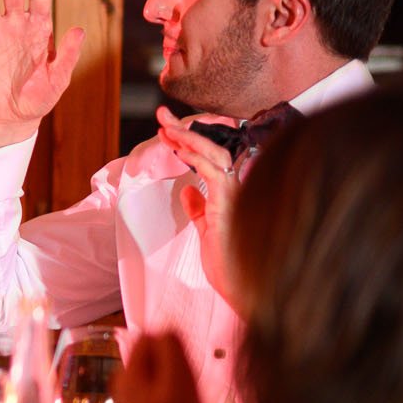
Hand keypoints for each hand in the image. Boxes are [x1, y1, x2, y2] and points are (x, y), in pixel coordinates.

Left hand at [114, 332, 209, 402]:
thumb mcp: (177, 387)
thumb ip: (170, 354)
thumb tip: (165, 327)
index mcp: (127, 374)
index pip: (150, 336)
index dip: (173, 347)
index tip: (184, 370)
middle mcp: (127, 380)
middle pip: (159, 351)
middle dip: (179, 363)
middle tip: (187, 391)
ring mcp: (139, 393)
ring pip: (169, 366)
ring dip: (185, 377)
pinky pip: (172, 382)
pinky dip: (185, 390)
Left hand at [156, 106, 238, 307]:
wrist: (240, 287)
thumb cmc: (227, 263)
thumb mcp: (206, 230)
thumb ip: (199, 209)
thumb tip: (188, 191)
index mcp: (227, 194)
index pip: (209, 158)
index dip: (188, 142)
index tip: (166, 131)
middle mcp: (236, 188)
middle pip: (212, 148)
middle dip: (185, 130)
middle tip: (161, 115)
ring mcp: (236, 194)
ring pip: (214, 154)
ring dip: (188, 138)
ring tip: (165, 126)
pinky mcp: (231, 203)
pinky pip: (215, 172)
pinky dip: (196, 157)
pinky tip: (179, 149)